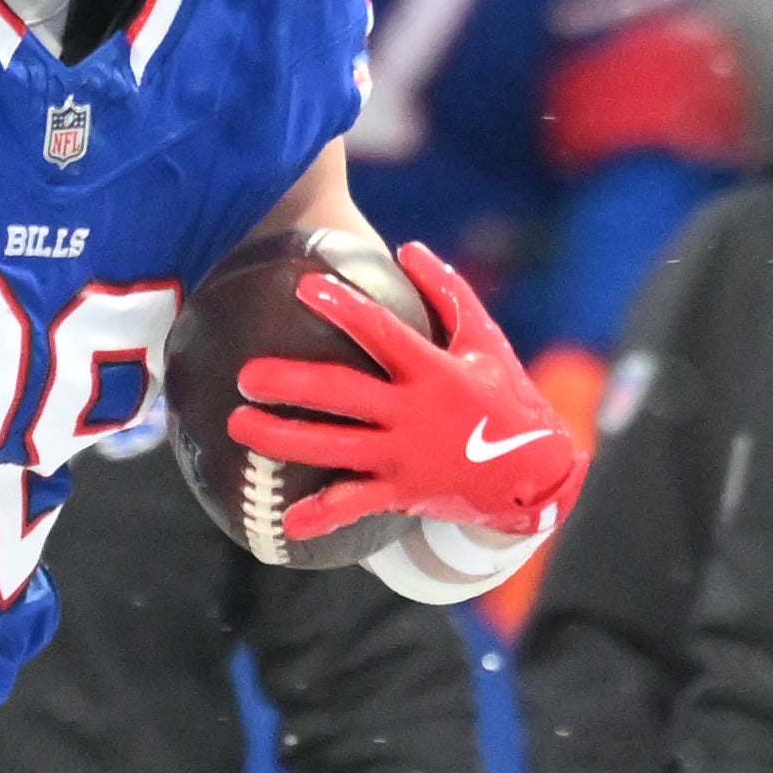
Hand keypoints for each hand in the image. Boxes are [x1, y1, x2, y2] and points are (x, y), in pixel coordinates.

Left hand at [225, 244, 581, 545]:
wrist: (534, 471)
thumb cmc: (504, 394)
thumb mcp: (485, 340)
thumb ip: (447, 292)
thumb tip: (409, 248)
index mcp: (434, 372)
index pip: (382, 332)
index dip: (344, 308)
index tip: (305, 287)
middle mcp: (415, 413)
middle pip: (342, 394)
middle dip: (291, 383)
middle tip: (246, 376)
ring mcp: (405, 455)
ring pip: (334, 448)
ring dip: (282, 439)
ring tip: (238, 426)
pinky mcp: (403, 491)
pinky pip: (355, 505)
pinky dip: (321, 516)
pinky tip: (285, 524)